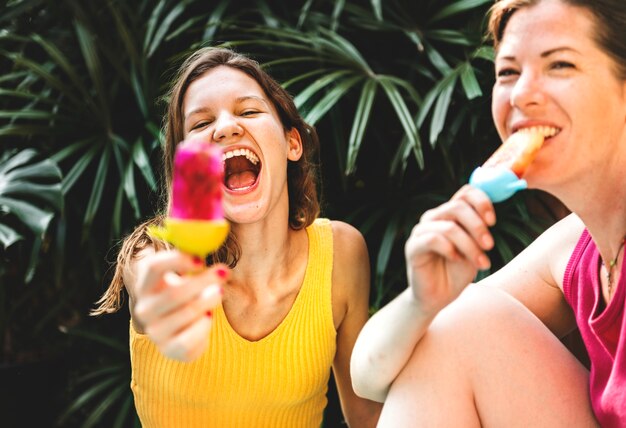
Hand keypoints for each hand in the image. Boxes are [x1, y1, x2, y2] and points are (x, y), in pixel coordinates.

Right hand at [133, 250, 227, 361]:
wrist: (180, 334)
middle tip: (224, 271)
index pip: (153, 267)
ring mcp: (155, 331)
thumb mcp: (183, 279)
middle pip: (174, 293)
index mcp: (146, 286)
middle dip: (203, 281)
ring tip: (219, 292)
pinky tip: (208, 317)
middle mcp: (144, 309)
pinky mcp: (168, 349)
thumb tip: (212, 244)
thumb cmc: (185, 297)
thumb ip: (193, 263)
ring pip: (187, 313)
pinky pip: (191, 337)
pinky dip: (204, 325)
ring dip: (208, 300)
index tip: (201, 259)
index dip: (176, 260)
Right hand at [405, 185, 494, 315]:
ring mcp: (421, 231)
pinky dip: (450, 249)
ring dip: (469, 245)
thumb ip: (479, 230)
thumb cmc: (457, 272)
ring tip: (481, 263)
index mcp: (450, 214)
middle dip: (478, 227)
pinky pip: (433, 239)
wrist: (439, 297)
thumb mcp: (475, 249)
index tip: (493, 221)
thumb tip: (490, 216)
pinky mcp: (413, 247)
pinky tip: (456, 260)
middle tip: (490, 246)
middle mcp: (434, 218)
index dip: (481, 201)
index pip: (465, 192)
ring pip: (449, 227)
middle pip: (457, 207)